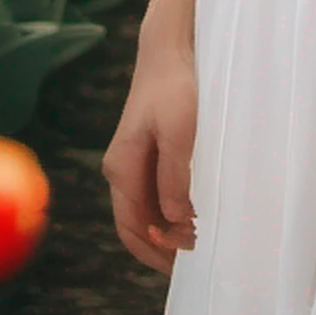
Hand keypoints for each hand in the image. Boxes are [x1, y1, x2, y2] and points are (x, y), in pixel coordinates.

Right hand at [102, 31, 199, 275]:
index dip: (156, 250)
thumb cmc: (174, 89)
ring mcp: (130, 164)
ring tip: (196, 240)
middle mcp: (119, 171)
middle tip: (194, 256)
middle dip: (160, 247)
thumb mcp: (179, 134)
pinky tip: (190, 216)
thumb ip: (173, 179)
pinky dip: (167, 213)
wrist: (168, 53)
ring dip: (165, 231)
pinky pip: (151, 196)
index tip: (186, 261)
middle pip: (134, 225)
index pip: (131, 227)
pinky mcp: (143, 156)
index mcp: (122, 169)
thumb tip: (172, 221)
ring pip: (143, 213)